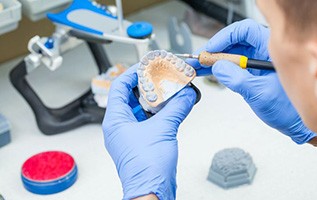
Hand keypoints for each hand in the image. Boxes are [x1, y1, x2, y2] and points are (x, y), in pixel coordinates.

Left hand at [102, 64, 195, 198]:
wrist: (152, 190)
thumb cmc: (146, 168)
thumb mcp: (164, 129)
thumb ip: (177, 108)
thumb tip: (187, 95)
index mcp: (115, 120)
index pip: (120, 86)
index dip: (133, 73)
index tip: (146, 66)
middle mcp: (120, 127)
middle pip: (130, 96)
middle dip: (147, 86)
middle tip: (161, 77)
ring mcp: (130, 135)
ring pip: (140, 109)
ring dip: (155, 100)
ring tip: (168, 90)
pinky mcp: (141, 142)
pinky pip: (148, 121)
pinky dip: (159, 113)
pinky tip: (172, 108)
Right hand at [188, 19, 316, 143]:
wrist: (294, 124)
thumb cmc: (289, 109)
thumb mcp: (261, 93)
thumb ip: (238, 79)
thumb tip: (218, 67)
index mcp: (272, 49)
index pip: (246, 31)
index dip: (225, 37)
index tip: (212, 49)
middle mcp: (263, 52)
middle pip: (234, 42)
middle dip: (214, 50)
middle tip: (198, 59)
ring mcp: (255, 63)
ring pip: (230, 54)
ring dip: (212, 60)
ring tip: (196, 66)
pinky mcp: (249, 73)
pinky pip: (231, 66)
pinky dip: (217, 69)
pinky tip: (204, 71)